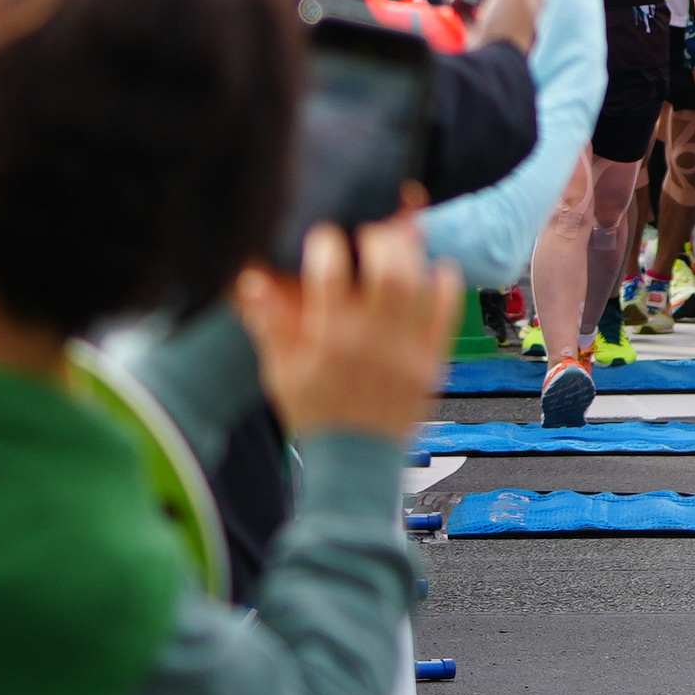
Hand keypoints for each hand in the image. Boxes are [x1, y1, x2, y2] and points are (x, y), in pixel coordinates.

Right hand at [239, 215, 455, 442]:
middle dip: (381, 238)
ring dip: (414, 255)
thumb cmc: (314, 414)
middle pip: (388, 270)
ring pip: (420, 285)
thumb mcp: (280, 371)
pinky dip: (444, 284)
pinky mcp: (431, 362)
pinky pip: (447, 313)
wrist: (353, 461)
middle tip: (372, 233)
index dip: (327, 243)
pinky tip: (434, 270)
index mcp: (329, 338)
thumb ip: (268, 322)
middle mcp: (371, 340)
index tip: (325, 236)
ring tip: (402, 245)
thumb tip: (248, 279)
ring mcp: (406, 351)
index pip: (330, 273)